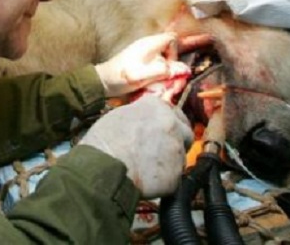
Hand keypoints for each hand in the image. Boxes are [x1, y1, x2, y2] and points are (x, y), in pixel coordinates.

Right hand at [79, 95, 193, 197]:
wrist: (103, 167)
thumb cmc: (104, 141)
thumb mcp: (119, 116)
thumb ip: (140, 117)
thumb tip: (144, 125)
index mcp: (157, 106)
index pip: (174, 112)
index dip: (169, 124)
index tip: (163, 132)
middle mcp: (172, 124)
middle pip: (185, 133)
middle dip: (178, 142)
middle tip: (161, 152)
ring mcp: (176, 149)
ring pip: (180, 158)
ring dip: (170, 163)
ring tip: (148, 170)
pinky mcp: (176, 174)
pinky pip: (174, 179)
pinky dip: (164, 182)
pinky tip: (147, 182)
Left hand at [95, 32, 211, 96]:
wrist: (102, 82)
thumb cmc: (120, 77)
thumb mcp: (140, 75)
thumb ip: (162, 71)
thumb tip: (182, 69)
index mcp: (148, 44)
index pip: (171, 38)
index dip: (175, 52)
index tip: (169, 67)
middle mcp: (147, 45)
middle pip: (169, 48)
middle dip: (171, 63)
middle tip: (166, 76)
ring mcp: (143, 52)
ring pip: (163, 56)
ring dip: (164, 69)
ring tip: (158, 81)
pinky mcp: (140, 60)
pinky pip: (156, 62)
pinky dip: (158, 71)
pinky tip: (151, 82)